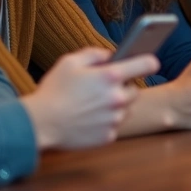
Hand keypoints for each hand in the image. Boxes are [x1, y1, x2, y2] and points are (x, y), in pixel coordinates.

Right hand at [20, 48, 155, 150]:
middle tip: (104, 89)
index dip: (149, 62)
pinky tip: (89, 119)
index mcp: (110, 76)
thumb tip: (111, 55)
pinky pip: (115, 126)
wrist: (41, 123)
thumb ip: (95, 54)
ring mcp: (114, 119)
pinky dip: (106, 123)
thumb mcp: (70, 61)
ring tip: (94, 105)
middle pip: (135, 90)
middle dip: (124, 88)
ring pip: (126, 110)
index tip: (149, 63)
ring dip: (117, 106)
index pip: (147, 64)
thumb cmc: (54, 90)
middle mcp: (117, 98)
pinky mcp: (108, 136)